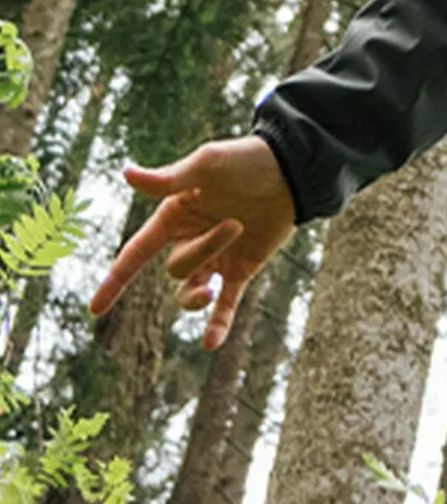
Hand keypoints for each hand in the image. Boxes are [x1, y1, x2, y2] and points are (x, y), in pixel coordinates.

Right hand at [90, 135, 296, 349]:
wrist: (294, 169)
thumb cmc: (247, 159)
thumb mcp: (208, 164)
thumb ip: (169, 179)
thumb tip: (126, 174)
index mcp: (174, 215)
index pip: (136, 253)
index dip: (115, 280)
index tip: (95, 309)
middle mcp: (190, 239)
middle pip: (176, 268)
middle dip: (203, 251)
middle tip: (237, 223)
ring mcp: (216, 258)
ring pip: (192, 290)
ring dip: (201, 293)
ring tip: (215, 287)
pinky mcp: (242, 268)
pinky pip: (226, 304)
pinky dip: (218, 324)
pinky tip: (211, 344)